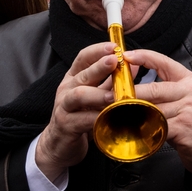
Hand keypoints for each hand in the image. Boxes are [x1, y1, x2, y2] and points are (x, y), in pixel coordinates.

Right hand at [36, 43, 118, 181]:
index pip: (83, 58)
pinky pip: (81, 120)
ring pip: (78, 95)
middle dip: (99, 66)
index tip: (114, 46)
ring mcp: (64, 106)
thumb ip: (112, 81)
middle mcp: (67, 88)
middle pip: (83, 74)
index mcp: (74, 78)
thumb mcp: (96, 95)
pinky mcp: (66, 125)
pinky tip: (108, 118)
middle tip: (114, 60)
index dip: (98, 50)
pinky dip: (96, 118)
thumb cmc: (80, 116)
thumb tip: (132, 65)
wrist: (59, 144)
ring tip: (112, 95)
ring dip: (97, 94)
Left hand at [124, 49, 191, 180]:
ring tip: (115, 115)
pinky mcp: (185, 127)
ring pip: (152, 109)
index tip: (125, 56)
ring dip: (132, 114)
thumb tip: (131, 86)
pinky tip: (133, 131)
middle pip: (153, 88)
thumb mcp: (184, 99)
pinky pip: (157, 126)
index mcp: (189, 80)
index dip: (143, 57)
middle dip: (129, 93)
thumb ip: (163, 90)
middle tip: (109, 96)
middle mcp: (191, 91)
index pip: (163, 62)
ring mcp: (189, 109)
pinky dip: (142, 130)